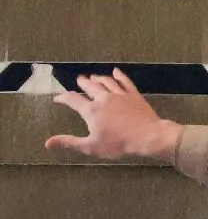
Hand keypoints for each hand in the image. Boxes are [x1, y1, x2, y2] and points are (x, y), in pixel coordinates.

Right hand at [45, 70, 182, 162]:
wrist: (148, 137)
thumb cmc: (119, 144)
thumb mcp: (91, 146)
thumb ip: (69, 143)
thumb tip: (47, 143)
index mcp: (91, 110)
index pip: (72, 100)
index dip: (63, 98)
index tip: (58, 98)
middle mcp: (103, 98)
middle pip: (90, 86)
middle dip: (82, 83)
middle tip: (79, 80)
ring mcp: (120, 95)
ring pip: (106, 82)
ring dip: (98, 78)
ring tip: (93, 76)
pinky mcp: (134, 95)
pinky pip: (125, 82)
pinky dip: (119, 75)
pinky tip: (116, 71)